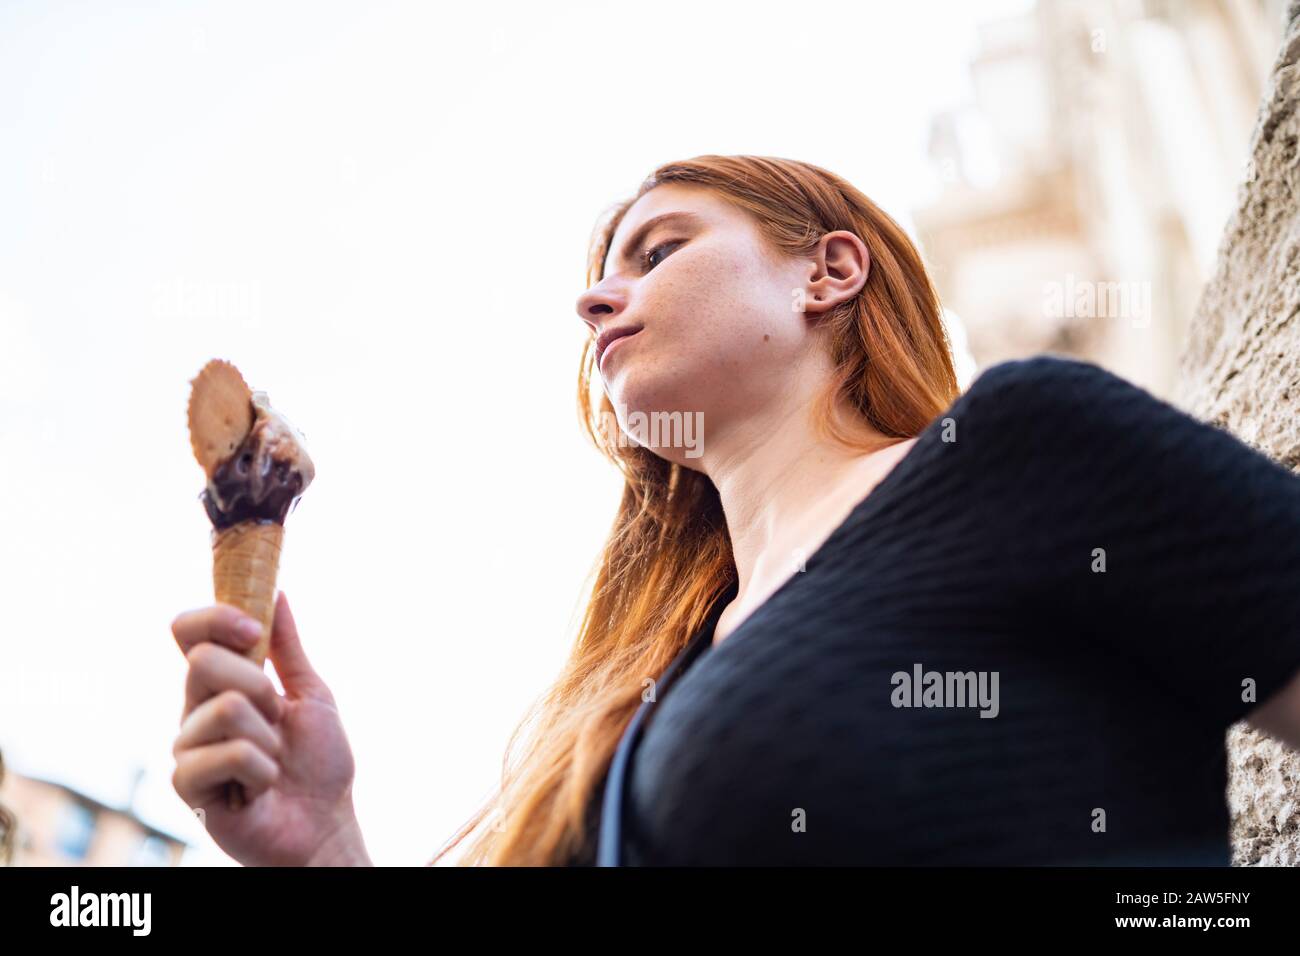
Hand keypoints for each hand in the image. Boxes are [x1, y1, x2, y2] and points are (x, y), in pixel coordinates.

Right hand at [171, 592, 371, 865]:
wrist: (325, 821)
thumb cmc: (318, 762)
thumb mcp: (310, 693)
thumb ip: (288, 647)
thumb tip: (276, 593)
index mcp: (218, 683)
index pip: (188, 632)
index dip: (216, 620)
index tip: (254, 633)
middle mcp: (193, 710)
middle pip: (203, 662)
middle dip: (261, 689)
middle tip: (277, 720)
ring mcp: (187, 747)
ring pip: (227, 709)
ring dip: (270, 738)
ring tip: (272, 760)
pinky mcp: (188, 785)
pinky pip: (231, 754)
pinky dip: (262, 770)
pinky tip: (260, 788)